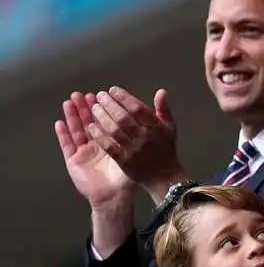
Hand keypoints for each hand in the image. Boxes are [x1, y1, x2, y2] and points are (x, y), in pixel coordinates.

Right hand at [55, 92, 133, 208]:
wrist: (114, 197)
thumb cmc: (126, 177)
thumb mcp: (137, 154)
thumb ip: (144, 136)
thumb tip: (151, 119)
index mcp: (111, 141)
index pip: (106, 120)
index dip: (104, 108)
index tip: (102, 94)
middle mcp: (96, 144)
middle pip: (89, 122)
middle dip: (86, 108)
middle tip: (84, 94)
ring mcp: (83, 151)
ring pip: (77, 130)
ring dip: (73, 116)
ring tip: (70, 101)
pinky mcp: (74, 161)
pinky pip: (67, 145)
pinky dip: (63, 134)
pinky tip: (60, 123)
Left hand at [87, 86, 186, 202]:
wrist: (163, 176)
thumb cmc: (165, 149)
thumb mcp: (170, 128)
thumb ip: (164, 110)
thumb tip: (161, 91)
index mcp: (157, 128)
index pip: (138, 108)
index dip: (124, 97)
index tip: (112, 90)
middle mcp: (145, 137)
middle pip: (124, 118)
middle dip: (110, 105)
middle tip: (99, 96)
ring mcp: (134, 150)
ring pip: (115, 131)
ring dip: (102, 117)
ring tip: (94, 108)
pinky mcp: (124, 162)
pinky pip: (109, 146)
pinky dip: (100, 136)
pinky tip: (91, 127)